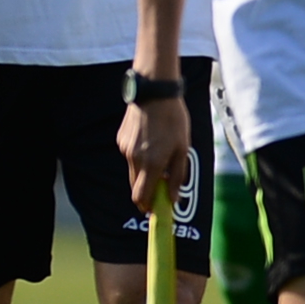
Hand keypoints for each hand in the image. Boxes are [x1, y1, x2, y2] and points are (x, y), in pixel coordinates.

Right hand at [119, 93, 192, 219]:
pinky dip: (139, 157)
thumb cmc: (174, 120)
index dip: (147, 206)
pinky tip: (151, 142)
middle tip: (160, 189)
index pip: (141, 196)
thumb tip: (173, 198)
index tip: (155, 210)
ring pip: (133, 171)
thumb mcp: (184, 148)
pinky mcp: (120, 140)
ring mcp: (125, 149)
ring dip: (144, 173)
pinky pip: (130, 156)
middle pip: (135, 187)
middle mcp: (134, 159)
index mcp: (152, 163)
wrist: (155, 93)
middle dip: (146, 192)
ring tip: (160, 158)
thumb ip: (177, 175)